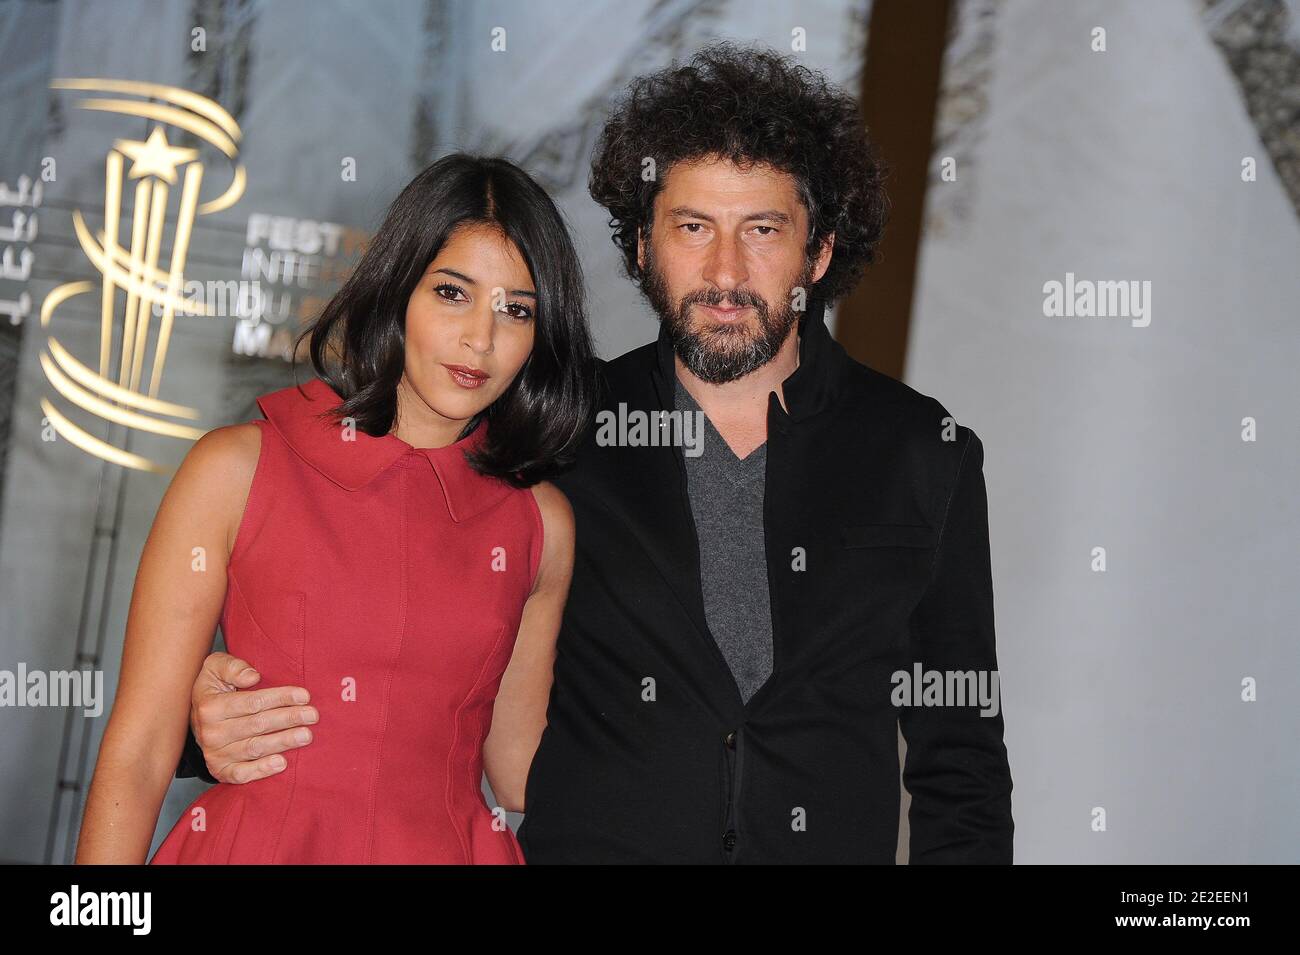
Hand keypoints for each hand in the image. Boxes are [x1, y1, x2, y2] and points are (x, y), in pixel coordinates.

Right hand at [190, 652, 317, 782]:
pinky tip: (282, 763)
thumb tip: (253, 676)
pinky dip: (262, 770)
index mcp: (211, 706)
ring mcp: (215, 754)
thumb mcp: (215, 668)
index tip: (304, 695)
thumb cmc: (214, 689)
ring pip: (254, 748)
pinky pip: (241, 774)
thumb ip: (232, 666)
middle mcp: (211, 732)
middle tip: (313, 715)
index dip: (280, 698)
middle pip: (257, 725)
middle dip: (289, 719)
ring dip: (283, 742)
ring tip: (306, 735)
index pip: (252, 702)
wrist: (195, 719)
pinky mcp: (220, 770)